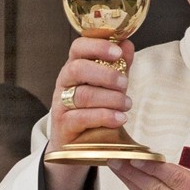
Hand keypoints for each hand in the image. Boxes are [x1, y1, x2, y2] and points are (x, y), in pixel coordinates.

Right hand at [45, 36, 135, 189]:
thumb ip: (118, 66)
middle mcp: (64, 83)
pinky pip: (82, 118)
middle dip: (105, 74)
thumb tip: (128, 44)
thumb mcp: (108, 86)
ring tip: (128, 104)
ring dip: (110, 98)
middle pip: (78, 68)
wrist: (78, 144)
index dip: (97, 46)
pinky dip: (104, 117)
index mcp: (74, 67)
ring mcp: (61, 104)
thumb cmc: (93, 109)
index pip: (78, 48)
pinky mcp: (64, 125)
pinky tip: (120, 118)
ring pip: (83, 95)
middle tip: (125, 84)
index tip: (118, 51)